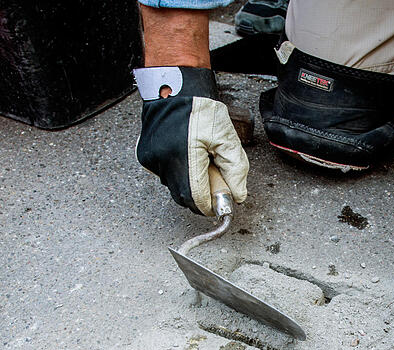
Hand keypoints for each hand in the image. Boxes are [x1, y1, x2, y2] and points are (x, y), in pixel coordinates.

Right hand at [135, 66, 248, 215]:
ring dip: (191, 184)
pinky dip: (180, 174)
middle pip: (184, 198)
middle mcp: (162, 160)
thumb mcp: (227, 137)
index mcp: (182, 156)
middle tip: (215, 180)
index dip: (210, 205)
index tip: (221, 204)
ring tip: (201, 161)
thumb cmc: (201, 110)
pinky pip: (166, 176)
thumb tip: (238, 195)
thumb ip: (236, 169)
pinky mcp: (145, 157)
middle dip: (201, 196)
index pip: (196, 198)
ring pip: (175, 188)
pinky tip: (188, 156)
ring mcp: (150, 159)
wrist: (174, 89)